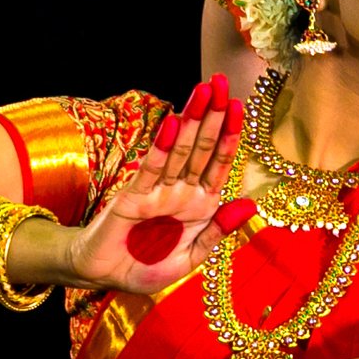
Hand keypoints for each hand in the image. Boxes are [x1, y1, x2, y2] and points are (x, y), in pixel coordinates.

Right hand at [65, 77, 239, 293]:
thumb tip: (250, 204)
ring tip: (203, 90)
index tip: (239, 105)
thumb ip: (218, 231)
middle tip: (221, 81)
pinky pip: (152, 169)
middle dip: (213, 115)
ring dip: (192, 120)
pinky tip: (173, 124)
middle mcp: (181, 191)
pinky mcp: (133, 196)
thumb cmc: (148, 267)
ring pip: (180, 151)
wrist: (107, 277)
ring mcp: (158, 191)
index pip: (219, 163)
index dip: (229, 136)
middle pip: (201, 147)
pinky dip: (163, 148)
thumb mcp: (193, 256)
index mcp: (199, 204)